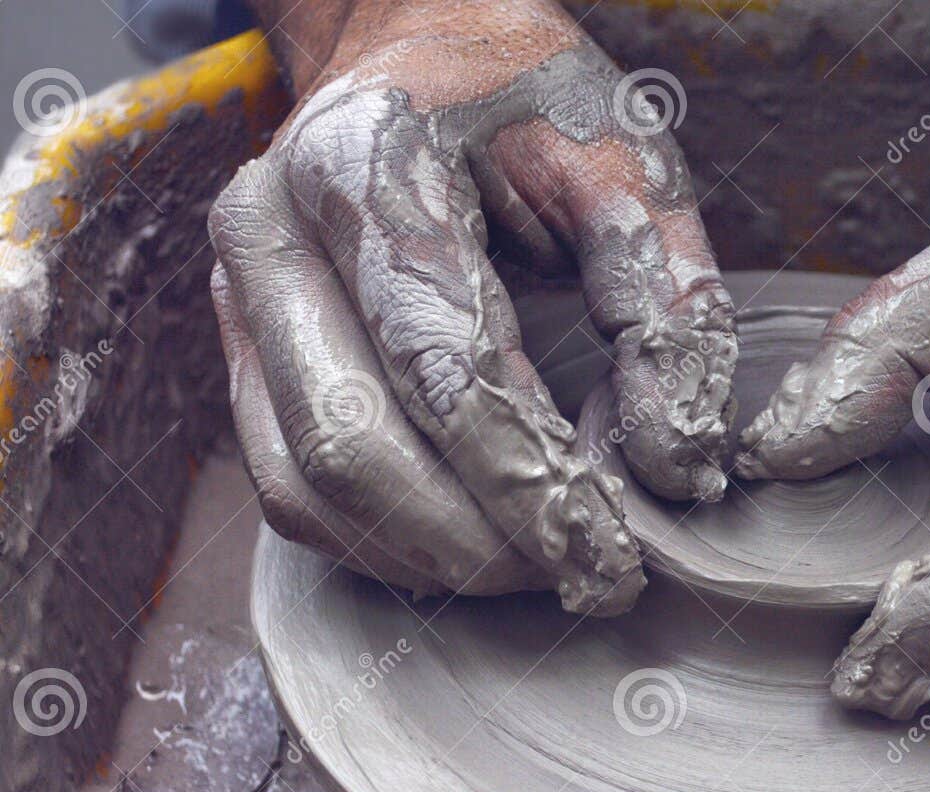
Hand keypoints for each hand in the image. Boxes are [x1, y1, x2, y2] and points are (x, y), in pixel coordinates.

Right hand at [211, 0, 735, 613]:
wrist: (421, 55)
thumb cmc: (530, 103)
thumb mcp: (628, 163)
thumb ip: (665, 302)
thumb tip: (675, 466)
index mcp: (362, 160)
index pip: (444, 362)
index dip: (530, 481)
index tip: (614, 555)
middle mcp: (266, 229)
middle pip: (355, 442)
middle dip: (480, 541)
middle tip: (585, 577)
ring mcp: (235, 296)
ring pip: (307, 484)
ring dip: (429, 557)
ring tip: (538, 571)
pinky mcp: (240, 353)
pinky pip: (291, 486)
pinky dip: (383, 541)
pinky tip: (473, 547)